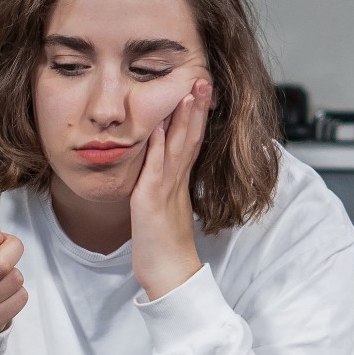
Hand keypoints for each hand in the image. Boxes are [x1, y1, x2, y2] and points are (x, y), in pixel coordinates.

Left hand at [130, 74, 210, 300]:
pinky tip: (158, 127)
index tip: (199, 90)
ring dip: (185, 118)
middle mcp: (177, 182)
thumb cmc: (164, 248)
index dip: (196, 114)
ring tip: (190, 91)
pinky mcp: (151, 201)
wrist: (169, 276)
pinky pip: (155, 168)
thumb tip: (161, 170)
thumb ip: (164, 187)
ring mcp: (166, 190)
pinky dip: (157, 146)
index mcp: (179, 182)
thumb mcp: (165, 209)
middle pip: (191, 136)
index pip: (191, 141)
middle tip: (202, 78)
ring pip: (179, 147)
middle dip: (196, 106)